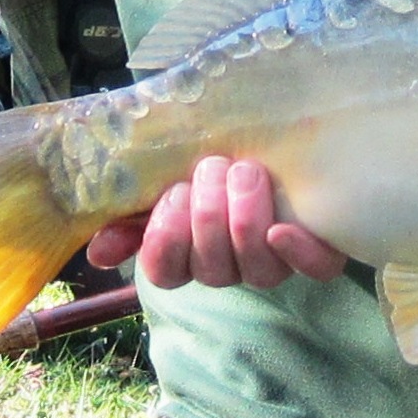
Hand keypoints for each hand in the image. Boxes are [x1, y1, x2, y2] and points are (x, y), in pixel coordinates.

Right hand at [85, 155, 347, 289]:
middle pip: (211, 267)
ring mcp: (273, 265)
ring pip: (256, 268)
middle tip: (214, 167)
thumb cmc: (210, 168)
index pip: (165, 272)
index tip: (173, 194)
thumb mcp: (164, 183)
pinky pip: (314, 269)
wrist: (272, 144)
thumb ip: (130, 216)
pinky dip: (299, 251)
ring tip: (246, 171)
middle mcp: (229, 269)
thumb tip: (99, 252)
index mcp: (188, 256)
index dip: (166, 237)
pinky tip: (284, 228)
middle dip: (208, 213)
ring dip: (245, 217)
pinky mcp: (318, 254)